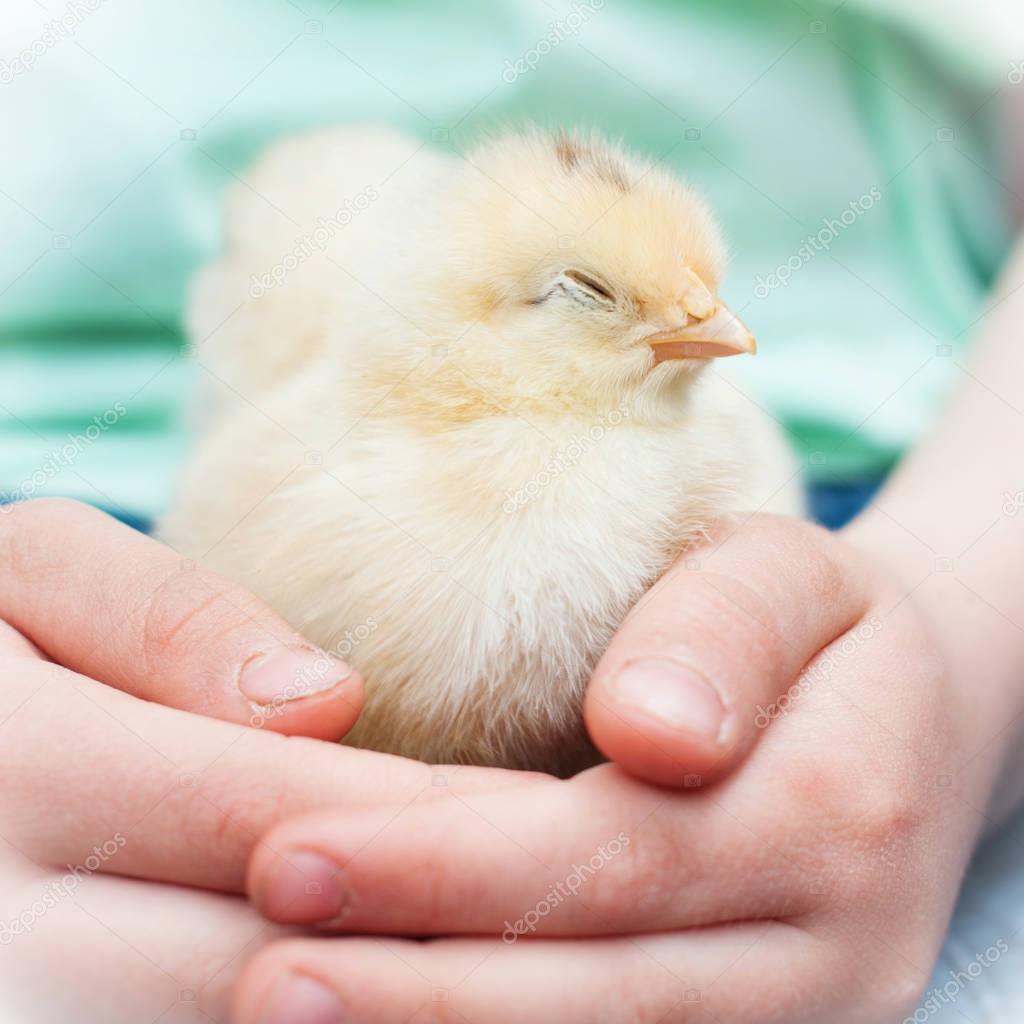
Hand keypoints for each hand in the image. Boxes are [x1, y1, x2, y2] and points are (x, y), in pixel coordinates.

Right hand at [0, 499, 532, 1020]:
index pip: (278, 809)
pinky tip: (393, 990)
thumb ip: (162, 616)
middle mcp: (1, 935)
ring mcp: (16, 1009)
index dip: (431, 819)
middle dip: (436, 931)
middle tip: (563, 903)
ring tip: (501, 956)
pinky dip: (326, 1023)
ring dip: (393, 1000)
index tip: (549, 811)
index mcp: (12, 766)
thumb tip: (322, 704)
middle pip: (280, 950)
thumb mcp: (21, 581)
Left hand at [234, 516, 1003, 1023]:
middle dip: (416, 990)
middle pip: (597, 984)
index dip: (444, 868)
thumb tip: (654, 734)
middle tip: (259, 973)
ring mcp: (818, 1013)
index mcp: (834, 810)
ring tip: (292, 1011)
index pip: (609, 855)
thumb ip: (725, 632)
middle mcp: (836, 946)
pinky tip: (401, 1016)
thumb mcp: (791, 576)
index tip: (290, 856)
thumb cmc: (826, 630)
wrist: (918, 717)